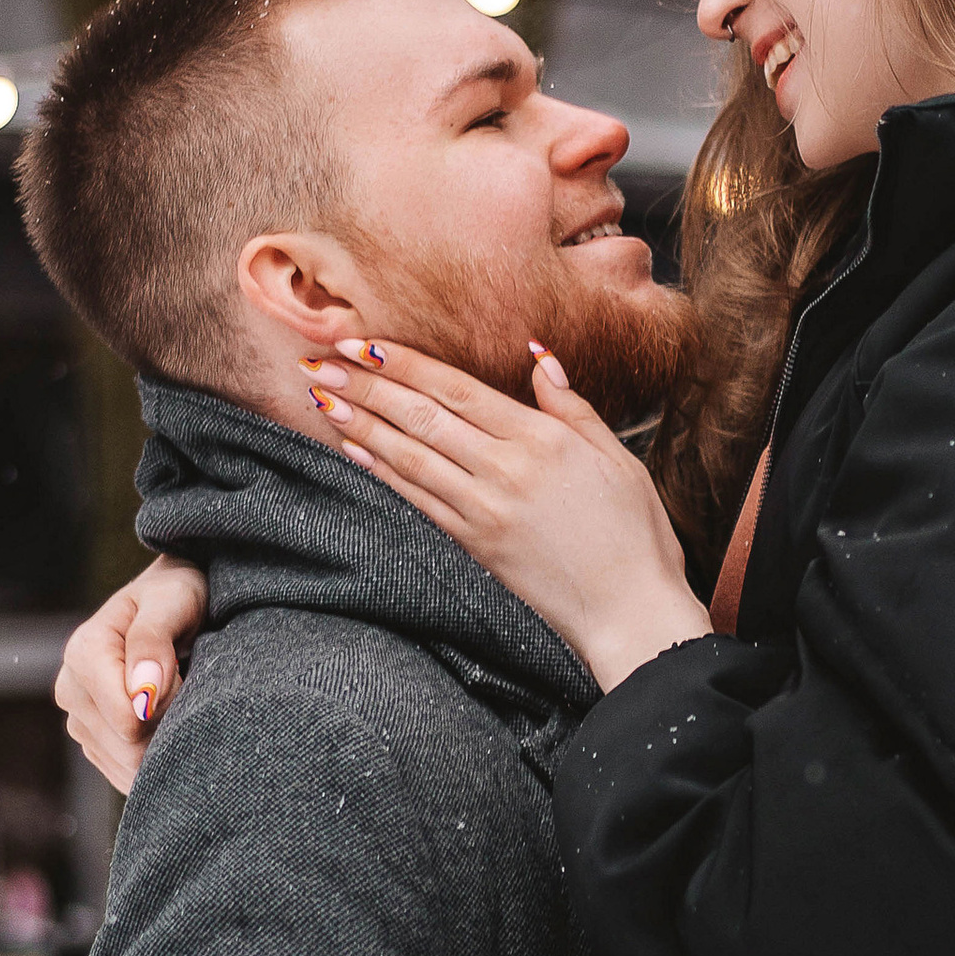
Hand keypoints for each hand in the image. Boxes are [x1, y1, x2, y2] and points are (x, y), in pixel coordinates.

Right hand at [53, 555, 207, 791]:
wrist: (168, 604)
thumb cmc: (174, 596)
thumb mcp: (171, 601)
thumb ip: (152, 640)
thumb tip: (142, 691)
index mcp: (83, 653)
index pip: (129, 719)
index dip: (168, 703)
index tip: (180, 670)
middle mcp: (70, 689)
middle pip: (129, 747)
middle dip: (167, 724)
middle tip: (182, 684)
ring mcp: (78, 720)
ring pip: (130, 764)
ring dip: (163, 739)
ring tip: (172, 698)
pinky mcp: (92, 742)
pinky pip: (127, 772)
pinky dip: (155, 756)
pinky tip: (163, 722)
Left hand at [303, 341, 712, 690]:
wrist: (631, 613)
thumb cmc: (635, 534)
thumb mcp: (617, 457)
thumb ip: (572, 405)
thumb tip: (538, 356)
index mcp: (542, 439)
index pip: (457, 389)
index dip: (404, 363)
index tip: (361, 341)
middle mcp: (506, 470)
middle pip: (422, 417)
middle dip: (366, 386)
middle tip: (319, 362)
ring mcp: (485, 511)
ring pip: (410, 457)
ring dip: (361, 424)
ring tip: (322, 398)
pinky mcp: (475, 547)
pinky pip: (418, 501)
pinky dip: (382, 473)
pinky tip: (353, 450)